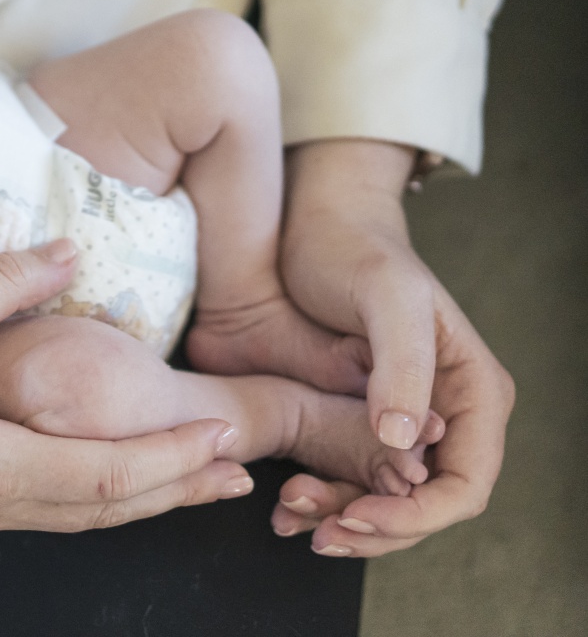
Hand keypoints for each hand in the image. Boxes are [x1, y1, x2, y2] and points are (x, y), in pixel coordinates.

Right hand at [0, 241, 253, 533]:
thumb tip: (70, 249)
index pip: (104, 477)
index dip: (170, 459)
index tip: (224, 439)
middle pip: (98, 513)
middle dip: (172, 492)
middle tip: (236, 477)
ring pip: (65, 520)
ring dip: (132, 501)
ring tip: (184, 482)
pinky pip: (28, 513)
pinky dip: (81, 499)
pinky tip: (90, 479)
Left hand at [271, 139, 514, 555]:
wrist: (314, 227)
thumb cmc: (356, 250)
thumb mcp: (386, 295)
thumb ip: (403, 365)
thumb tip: (407, 441)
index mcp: (473, 393)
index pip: (465, 486)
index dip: (416, 516)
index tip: (357, 517)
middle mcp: (448, 417)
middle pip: (424, 506)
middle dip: (373, 527)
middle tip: (316, 530)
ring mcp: (406, 422)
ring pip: (385, 500)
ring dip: (343, 519)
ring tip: (290, 513)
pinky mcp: (363, 420)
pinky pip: (353, 478)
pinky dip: (324, 498)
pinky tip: (285, 504)